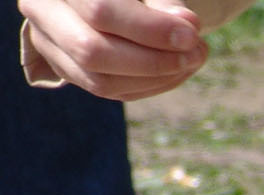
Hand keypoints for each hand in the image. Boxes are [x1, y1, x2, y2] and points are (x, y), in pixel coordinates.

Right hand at [20, 0, 205, 98]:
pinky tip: (175, 70)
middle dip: (153, 60)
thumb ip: (164, 2)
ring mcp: (48, 44)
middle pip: (93, 52)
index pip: (101, 11)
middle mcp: (41, 10)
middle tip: (195, 52)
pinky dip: (149, 85)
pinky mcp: (66, 69)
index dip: (150, 29)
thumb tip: (187, 26)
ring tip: (191, 60)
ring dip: (156, 78)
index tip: (192, 35)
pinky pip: (109, 91)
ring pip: (100, 81)